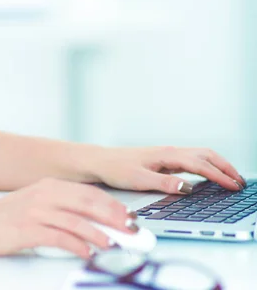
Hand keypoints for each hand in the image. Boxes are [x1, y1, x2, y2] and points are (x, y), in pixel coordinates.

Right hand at [0, 177, 135, 257]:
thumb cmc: (6, 217)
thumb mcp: (36, 204)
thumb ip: (61, 208)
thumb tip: (93, 221)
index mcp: (49, 186)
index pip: (88, 192)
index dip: (112, 204)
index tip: (129, 216)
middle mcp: (44, 194)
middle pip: (87, 203)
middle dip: (112, 217)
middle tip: (130, 230)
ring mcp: (35, 211)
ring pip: (76, 220)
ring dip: (98, 233)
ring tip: (113, 244)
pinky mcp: (27, 229)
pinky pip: (59, 237)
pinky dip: (77, 245)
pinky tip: (87, 253)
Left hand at [92, 145, 244, 193]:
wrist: (99, 161)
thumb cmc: (115, 169)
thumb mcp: (138, 179)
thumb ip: (164, 183)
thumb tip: (188, 187)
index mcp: (165, 154)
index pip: (199, 164)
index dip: (219, 176)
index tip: (234, 186)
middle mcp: (168, 152)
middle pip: (204, 154)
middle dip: (224, 166)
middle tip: (240, 181)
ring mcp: (165, 155)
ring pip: (198, 155)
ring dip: (216, 165)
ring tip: (230, 178)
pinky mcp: (161, 160)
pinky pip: (190, 160)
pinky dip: (205, 166)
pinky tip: (207, 176)